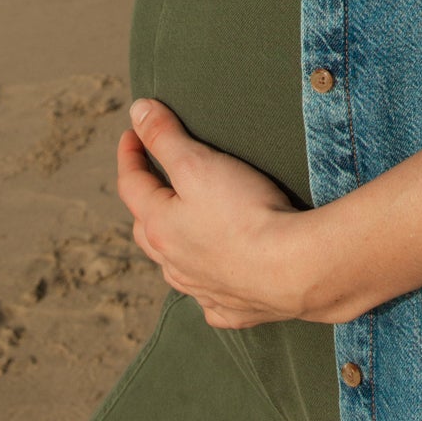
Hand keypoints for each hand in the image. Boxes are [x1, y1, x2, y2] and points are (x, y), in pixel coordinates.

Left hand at [116, 99, 321, 328]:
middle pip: (146, 230)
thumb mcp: (198, 163)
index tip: (132, 131)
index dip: (130, 153)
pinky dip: (210, 284)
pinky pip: (212, 298)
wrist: (291, 269)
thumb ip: (165, 137)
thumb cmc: (243, 212)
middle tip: (155, 180)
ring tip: (185, 227)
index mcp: (159, 227)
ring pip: (175, 267)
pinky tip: (220, 278)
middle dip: (146, 202)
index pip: (131, 184)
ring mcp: (203, 290)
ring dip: (174, 245)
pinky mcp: (234, 309)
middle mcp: (173, 264)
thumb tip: (137, 111)